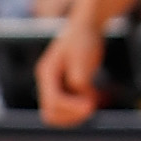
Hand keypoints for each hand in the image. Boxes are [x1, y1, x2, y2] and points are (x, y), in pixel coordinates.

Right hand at [34, 9, 107, 126]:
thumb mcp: (83, 56)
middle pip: (51, 114)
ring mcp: (54, 86)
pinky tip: (93, 96)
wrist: (87, 25)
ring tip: (93, 100)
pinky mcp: (63, 87)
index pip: (53, 102)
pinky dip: (79, 109)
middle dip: (72, 116)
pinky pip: (66, 109)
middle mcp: (46, 82)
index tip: (91, 104)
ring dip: (75, 115)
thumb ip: (79, 78)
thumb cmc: (85, 38)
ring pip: (57, 114)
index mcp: (46, 73)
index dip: (72, 108)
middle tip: (92, 106)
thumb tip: (82, 98)